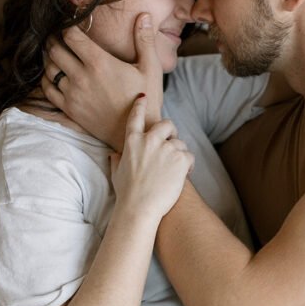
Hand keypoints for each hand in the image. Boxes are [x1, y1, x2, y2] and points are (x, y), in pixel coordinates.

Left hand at [41, 14, 163, 148]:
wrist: (139, 132)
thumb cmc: (146, 98)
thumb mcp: (151, 68)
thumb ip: (145, 39)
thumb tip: (144, 15)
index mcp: (100, 63)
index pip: (71, 35)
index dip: (67, 26)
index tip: (70, 23)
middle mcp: (82, 77)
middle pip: (54, 49)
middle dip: (54, 39)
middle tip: (58, 35)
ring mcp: (73, 94)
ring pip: (49, 68)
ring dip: (49, 58)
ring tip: (56, 52)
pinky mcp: (70, 109)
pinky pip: (48, 89)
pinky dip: (47, 79)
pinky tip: (54, 74)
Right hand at [111, 96, 194, 219]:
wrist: (139, 209)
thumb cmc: (126, 195)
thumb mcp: (116, 174)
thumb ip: (117, 161)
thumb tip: (115, 155)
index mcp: (132, 142)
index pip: (135, 117)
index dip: (139, 105)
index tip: (142, 97)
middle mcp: (149, 140)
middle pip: (167, 124)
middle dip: (172, 132)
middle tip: (173, 144)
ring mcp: (166, 149)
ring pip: (180, 143)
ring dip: (180, 154)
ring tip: (176, 170)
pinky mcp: (180, 159)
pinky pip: (189, 156)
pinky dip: (189, 165)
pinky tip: (184, 175)